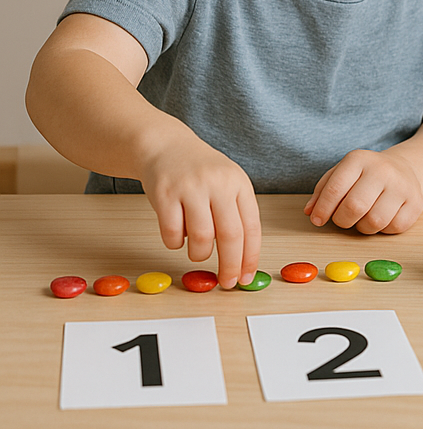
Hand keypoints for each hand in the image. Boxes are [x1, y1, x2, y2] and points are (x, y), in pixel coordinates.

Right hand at [139, 135, 260, 289]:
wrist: (165, 145)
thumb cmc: (199, 171)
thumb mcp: (227, 183)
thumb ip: (235, 214)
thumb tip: (242, 260)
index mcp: (239, 183)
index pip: (251, 226)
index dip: (250, 257)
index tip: (246, 278)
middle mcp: (218, 183)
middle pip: (231, 235)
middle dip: (230, 265)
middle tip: (226, 283)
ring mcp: (191, 187)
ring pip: (202, 238)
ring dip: (199, 255)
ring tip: (196, 249)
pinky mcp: (165, 194)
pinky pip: (173, 234)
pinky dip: (175, 243)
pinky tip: (176, 233)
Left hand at [304, 149, 422, 233]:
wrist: (405, 169)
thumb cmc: (366, 175)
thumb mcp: (342, 173)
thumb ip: (323, 190)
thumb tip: (310, 211)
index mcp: (359, 159)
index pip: (335, 188)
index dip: (322, 209)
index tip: (317, 219)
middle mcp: (383, 170)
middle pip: (354, 207)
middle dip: (342, 220)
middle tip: (343, 219)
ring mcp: (402, 186)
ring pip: (374, 222)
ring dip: (363, 227)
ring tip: (363, 218)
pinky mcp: (416, 204)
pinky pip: (393, 228)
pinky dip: (383, 230)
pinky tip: (382, 218)